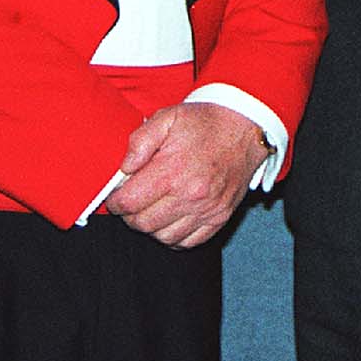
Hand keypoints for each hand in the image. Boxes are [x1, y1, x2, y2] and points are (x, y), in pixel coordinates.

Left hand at [104, 102, 267, 247]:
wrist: (245, 128)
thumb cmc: (205, 123)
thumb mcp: (168, 117)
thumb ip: (140, 141)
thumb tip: (123, 168)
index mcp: (173, 170)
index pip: (129, 203)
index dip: (115, 201)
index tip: (116, 195)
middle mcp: (191, 195)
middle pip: (142, 224)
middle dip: (130, 215)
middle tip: (133, 201)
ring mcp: (207, 209)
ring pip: (163, 237)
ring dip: (151, 226)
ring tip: (152, 208)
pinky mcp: (219, 217)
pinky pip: (187, 243)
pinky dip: (174, 236)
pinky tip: (171, 218)